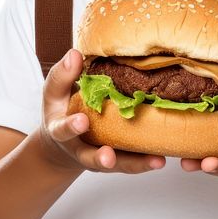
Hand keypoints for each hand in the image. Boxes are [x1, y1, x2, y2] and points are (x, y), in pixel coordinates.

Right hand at [37, 48, 165, 174]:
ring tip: (155, 161)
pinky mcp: (119, 159)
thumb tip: (74, 54)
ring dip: (135, 164)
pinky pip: (133, 162)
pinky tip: (162, 157)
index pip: (62, 130)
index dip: (71, 127)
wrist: (64, 140)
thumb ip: (63, 75)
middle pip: (90, 158)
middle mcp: (81, 149)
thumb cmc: (62, 109)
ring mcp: (101, 157)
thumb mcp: (55, 91)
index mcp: (61, 131)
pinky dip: (147, 160)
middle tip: (108, 156)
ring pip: (118, 164)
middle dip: (100, 158)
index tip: (81, 121)